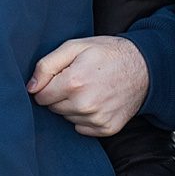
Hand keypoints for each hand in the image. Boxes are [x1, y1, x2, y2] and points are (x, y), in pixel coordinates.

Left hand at [28, 35, 150, 137]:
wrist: (144, 67)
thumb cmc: (108, 53)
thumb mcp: (75, 46)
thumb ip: (47, 65)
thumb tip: (30, 88)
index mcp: (74, 82)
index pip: (40, 96)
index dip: (48, 85)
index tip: (62, 76)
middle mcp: (85, 104)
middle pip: (53, 108)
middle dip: (60, 96)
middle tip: (78, 81)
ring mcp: (97, 119)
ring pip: (67, 118)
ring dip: (73, 106)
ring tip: (90, 89)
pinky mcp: (106, 128)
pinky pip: (82, 128)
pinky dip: (85, 117)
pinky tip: (98, 102)